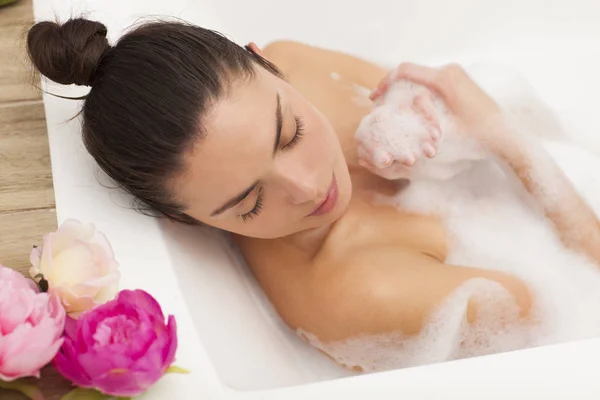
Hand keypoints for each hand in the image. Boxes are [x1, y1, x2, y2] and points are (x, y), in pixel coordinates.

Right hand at [370, 63, 503, 139]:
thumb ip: (416, 115)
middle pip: (412, 72)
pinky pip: (432, 83)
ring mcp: (455, 75)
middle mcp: (449, 72)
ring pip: (421, 78)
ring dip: (405, 91)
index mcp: (444, 79)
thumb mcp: (441, 129)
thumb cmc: (476, 136)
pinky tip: (410, 108)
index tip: (375, 96)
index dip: (386, 82)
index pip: (406, 70)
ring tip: (391, 107)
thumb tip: (391, 112)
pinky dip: (417, 93)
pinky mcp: (459, 82)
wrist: (505, 136)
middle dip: (393, 87)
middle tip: (378, 102)